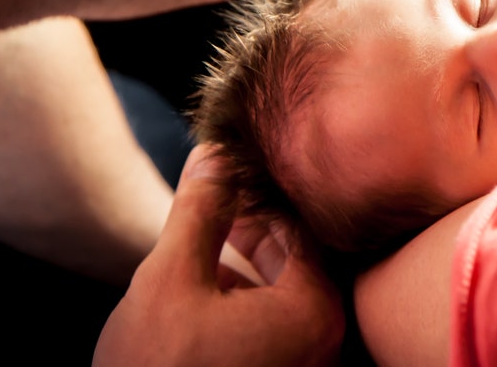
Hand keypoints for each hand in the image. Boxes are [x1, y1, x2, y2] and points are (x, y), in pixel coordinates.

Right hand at [94, 145, 343, 366]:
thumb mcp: (170, 278)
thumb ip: (199, 210)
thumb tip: (215, 152)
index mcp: (315, 310)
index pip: (298, 225)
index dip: (255, 193)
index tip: (223, 174)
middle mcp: (326, 344)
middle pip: (296, 261)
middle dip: (250, 229)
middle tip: (212, 203)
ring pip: (283, 297)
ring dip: (246, 266)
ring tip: (204, 244)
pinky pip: (274, 331)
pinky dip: (246, 306)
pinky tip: (206, 294)